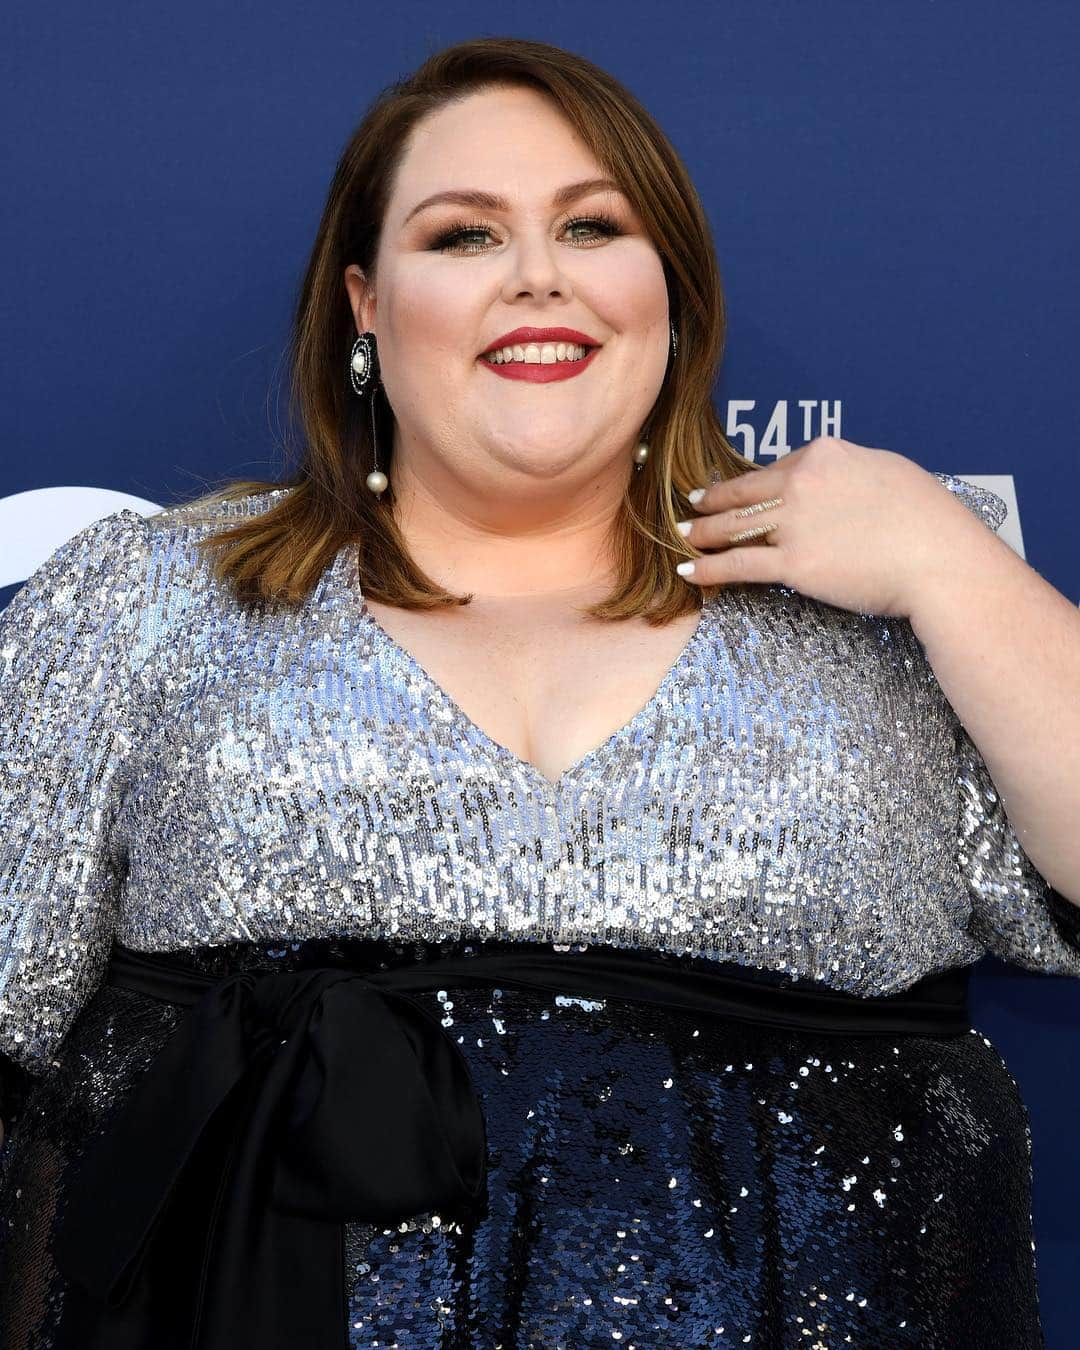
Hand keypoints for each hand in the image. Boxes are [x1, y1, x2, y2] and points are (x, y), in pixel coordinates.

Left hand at [676, 436, 987, 618]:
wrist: (939, 560)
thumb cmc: (928, 519)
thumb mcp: (890, 472)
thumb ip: (851, 472)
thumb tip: (837, 480)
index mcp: (825, 453)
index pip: (779, 467)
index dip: (758, 482)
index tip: (740, 490)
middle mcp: (802, 482)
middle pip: (744, 491)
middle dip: (713, 500)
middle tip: (693, 504)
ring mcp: (793, 523)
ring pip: (733, 526)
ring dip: (701, 531)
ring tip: (683, 536)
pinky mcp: (792, 565)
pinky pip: (738, 565)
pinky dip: (709, 569)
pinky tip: (690, 572)